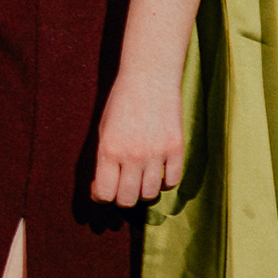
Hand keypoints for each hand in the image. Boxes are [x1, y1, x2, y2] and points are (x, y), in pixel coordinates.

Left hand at [88, 65, 186, 208]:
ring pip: (150, 193)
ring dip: (143, 191)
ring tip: (140, 179)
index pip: (105, 193)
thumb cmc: (121, 102)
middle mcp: (132, 155)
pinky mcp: (176, 148)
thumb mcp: (103, 129)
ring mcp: (156, 152)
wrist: (149, 77)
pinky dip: (165, 182)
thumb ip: (105, 158)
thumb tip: (104, 188)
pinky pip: (172, 181)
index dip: (101, 197)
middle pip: (128, 199)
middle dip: (122, 199)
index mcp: (109, 150)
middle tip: (122, 189)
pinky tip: (159, 172)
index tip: (102, 190)